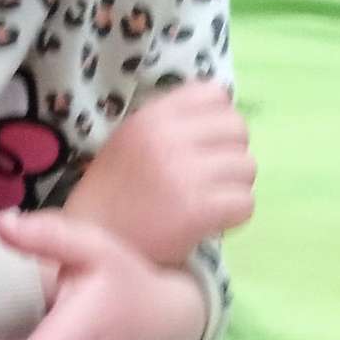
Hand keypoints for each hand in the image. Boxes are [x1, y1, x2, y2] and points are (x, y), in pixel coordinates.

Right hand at [65, 82, 254, 267]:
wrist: (92, 244)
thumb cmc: (114, 196)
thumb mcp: (131, 141)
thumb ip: (171, 123)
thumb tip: (224, 112)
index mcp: (152, 116)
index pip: (215, 95)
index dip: (218, 121)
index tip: (204, 147)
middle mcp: (168, 138)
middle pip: (238, 130)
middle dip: (230, 155)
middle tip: (209, 180)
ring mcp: (185, 174)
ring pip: (247, 167)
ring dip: (233, 187)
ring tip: (206, 203)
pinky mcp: (198, 210)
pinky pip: (245, 203)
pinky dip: (233, 217)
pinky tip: (209, 223)